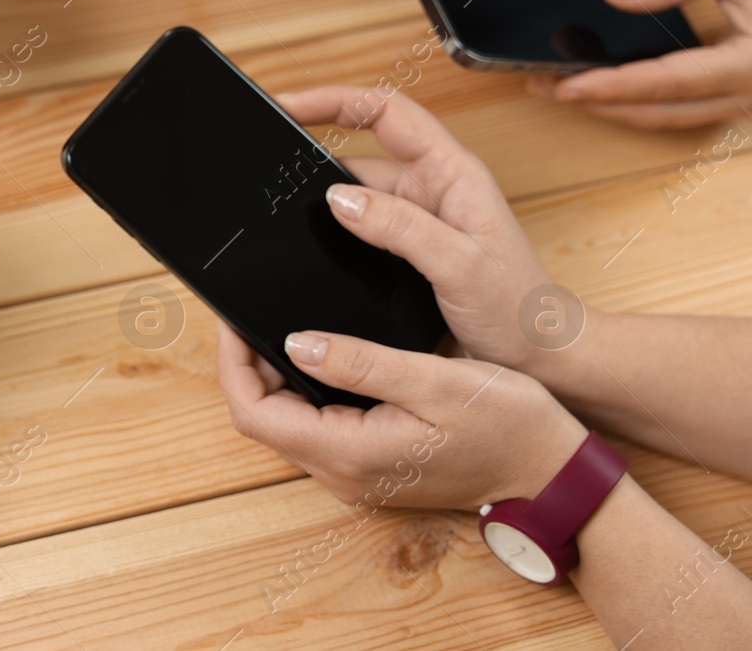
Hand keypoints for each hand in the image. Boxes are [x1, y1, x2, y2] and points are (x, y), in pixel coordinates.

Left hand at [217, 324, 586, 508]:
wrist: (552, 472)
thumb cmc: (507, 425)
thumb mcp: (433, 380)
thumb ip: (360, 363)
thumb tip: (295, 342)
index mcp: (349, 452)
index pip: (254, 412)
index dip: (232, 362)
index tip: (232, 318)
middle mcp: (342, 472)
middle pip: (262, 417)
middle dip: (246, 364)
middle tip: (250, 312)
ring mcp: (354, 473)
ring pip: (285, 422)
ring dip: (272, 375)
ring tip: (275, 322)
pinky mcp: (369, 464)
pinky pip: (313, 425)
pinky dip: (302, 388)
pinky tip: (315, 351)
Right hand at [274, 87, 556, 373]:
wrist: (539, 360)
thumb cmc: (520, 309)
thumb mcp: (461, 264)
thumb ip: (401, 228)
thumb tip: (340, 198)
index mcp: (453, 172)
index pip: (387, 111)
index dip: (336, 100)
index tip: (290, 105)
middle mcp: (432, 188)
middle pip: (360, 152)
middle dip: (314, 156)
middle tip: (268, 168)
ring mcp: (417, 220)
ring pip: (354, 196)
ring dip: (320, 202)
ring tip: (280, 214)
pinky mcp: (405, 251)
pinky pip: (357, 229)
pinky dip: (330, 234)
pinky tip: (307, 248)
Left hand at [526, 0, 751, 127]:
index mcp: (749, 65)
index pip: (664, 83)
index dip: (609, 87)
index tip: (562, 85)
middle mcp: (748, 94)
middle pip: (659, 110)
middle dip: (598, 103)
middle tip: (541, 89)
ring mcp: (747, 99)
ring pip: (671, 115)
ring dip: (616, 105)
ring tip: (561, 87)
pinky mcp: (743, 92)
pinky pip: (686, 106)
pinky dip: (644, 98)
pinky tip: (610, 81)